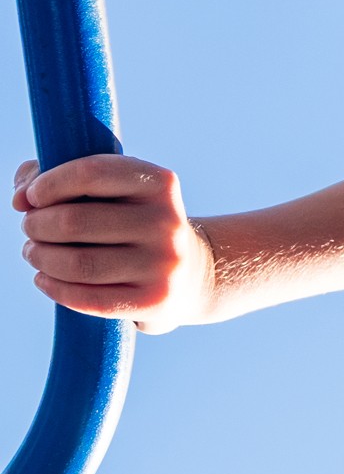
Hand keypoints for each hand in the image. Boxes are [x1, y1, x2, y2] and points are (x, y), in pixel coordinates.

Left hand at [14, 156, 219, 333]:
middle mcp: (167, 223)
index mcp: (160, 183)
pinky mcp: (153, 300)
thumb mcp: (118, 191)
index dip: (49, 183)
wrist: (193, 272)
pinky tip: (44, 279)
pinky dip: (53, 288)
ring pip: (77, 264)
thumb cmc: (135, 223)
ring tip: (34, 253)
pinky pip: (86, 299)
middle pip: (74, 222)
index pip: (92, 173)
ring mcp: (163, 264)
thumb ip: (63, 177)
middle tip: (31, 229)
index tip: (32, 198)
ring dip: (40, 257)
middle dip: (36, 225)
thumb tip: (21, 196)